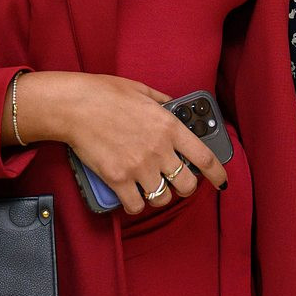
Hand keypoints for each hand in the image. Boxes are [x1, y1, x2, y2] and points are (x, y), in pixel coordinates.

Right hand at [22, 73, 227, 214]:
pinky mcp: (118, 180)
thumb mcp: (142, 90)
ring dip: (159, 196)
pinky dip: (136, 205)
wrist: (74, 105)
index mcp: (169, 127)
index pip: (205, 157)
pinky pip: (136, 205)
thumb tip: (172, 107)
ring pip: (162, 199)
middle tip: (177, 184)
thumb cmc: (104, 94)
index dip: (217, 173)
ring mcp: (139, 167)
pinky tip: (132, 196)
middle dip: (185, 188)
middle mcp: (159, 149)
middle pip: (187, 185)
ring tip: (151, 188)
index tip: (221, 181)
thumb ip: (162, 102)